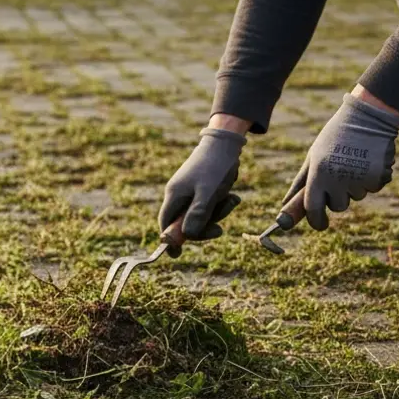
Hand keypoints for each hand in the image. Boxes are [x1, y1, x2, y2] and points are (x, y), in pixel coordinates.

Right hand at [157, 127, 247, 257]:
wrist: (226, 142)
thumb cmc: (215, 167)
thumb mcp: (208, 194)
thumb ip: (197, 216)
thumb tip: (186, 237)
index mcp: (174, 195)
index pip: (166, 224)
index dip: (170, 240)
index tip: (176, 255)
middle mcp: (179, 194)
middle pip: (184, 222)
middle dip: (203, 227)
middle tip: (220, 229)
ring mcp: (190, 190)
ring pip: (200, 214)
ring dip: (217, 213)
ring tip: (232, 200)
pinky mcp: (202, 187)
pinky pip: (209, 204)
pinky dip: (221, 204)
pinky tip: (232, 196)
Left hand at [282, 92, 398, 230]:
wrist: (368, 118)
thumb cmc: (335, 137)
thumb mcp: (313, 156)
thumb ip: (301, 183)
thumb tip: (285, 205)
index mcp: (318, 173)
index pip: (312, 208)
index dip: (315, 220)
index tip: (320, 224)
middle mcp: (338, 179)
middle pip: (337, 206)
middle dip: (338, 197)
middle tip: (340, 173)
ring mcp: (359, 179)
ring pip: (356, 197)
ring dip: (355, 185)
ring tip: (355, 161)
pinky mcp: (379, 177)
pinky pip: (373, 188)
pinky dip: (371, 179)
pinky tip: (369, 160)